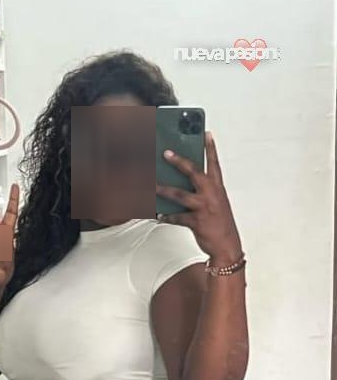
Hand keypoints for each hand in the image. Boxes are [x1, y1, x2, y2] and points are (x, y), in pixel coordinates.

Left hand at [156, 132, 241, 263]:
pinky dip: (166, 216)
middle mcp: (211, 194)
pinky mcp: (196, 221)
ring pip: (179, 194)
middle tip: (166, 152)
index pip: (214, 163)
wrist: (227, 245)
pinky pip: (176, 217)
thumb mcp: (216, 202)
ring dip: (163, 189)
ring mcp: (203, 207)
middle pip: (194, 172)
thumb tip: (183, 182)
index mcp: (218, 187)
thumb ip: (204, 190)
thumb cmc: (220, 223)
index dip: (210, 147)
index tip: (205, 133)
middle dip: (179, 161)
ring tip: (152, 185)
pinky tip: (158, 214)